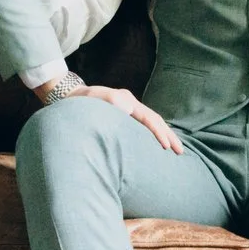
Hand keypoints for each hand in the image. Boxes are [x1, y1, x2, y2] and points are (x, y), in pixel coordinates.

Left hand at [36, 77, 182, 152]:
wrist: (68, 98)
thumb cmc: (79, 102)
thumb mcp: (91, 99)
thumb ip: (109, 101)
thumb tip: (128, 109)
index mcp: (125, 100)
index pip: (149, 118)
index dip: (159, 133)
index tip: (166, 148)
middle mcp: (129, 103)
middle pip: (155, 120)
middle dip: (168, 136)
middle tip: (180, 152)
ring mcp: (128, 109)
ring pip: (152, 123)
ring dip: (164, 136)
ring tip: (175, 150)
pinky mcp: (124, 115)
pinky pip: (144, 125)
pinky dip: (154, 135)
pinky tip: (158, 145)